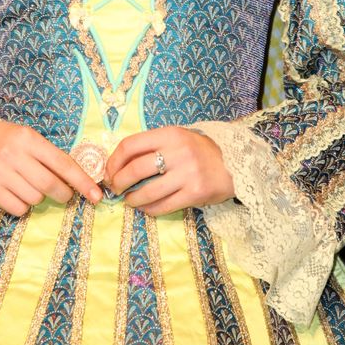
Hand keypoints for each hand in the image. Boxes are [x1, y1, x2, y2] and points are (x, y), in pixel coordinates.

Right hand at [0, 120, 102, 215]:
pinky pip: (18, 208)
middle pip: (50, 185)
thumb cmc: (2, 139)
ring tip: (30, 186)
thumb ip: (47, 155)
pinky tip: (17, 194)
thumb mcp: (26, 137)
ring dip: (39, 198)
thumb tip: (75, 180)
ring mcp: (0, 172)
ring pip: (35, 198)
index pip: (62, 163)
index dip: (82, 181)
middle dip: (63, 194)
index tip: (96, 195)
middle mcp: (15, 154)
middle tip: (64, 195)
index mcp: (28, 138)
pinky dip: (23, 206)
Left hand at [105, 127, 234, 216]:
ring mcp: (187, 173)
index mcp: (170, 134)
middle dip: (119, 182)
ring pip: (147, 191)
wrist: (235, 163)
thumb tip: (120, 164)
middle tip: (115, 188)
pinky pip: (164, 206)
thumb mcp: (178, 139)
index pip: (130, 145)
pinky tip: (147, 208)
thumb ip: (154, 146)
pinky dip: (150, 209)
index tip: (109, 171)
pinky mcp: (195, 193)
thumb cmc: (200, 151)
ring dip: (133, 199)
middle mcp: (178, 152)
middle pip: (135, 169)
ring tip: (130, 200)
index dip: (113, 161)